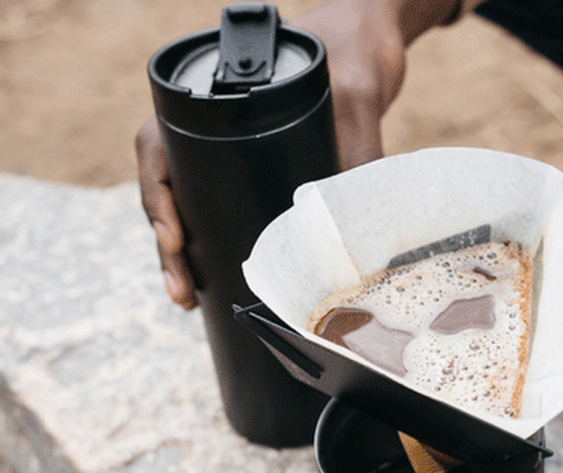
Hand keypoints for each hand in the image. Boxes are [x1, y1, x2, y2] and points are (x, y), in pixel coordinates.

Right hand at [136, 0, 454, 308]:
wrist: (365, 48)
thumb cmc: (353, 59)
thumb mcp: (356, 104)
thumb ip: (359, 156)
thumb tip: (355, 226)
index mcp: (217, 103)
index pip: (161, 148)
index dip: (158, 195)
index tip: (171, 236)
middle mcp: (213, 130)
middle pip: (170, 188)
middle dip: (167, 246)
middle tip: (178, 291)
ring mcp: (229, 153)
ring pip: (188, 204)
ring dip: (181, 253)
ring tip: (184, 296)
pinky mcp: (250, 170)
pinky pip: (216, 206)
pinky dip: (208, 242)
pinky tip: (208, 275)